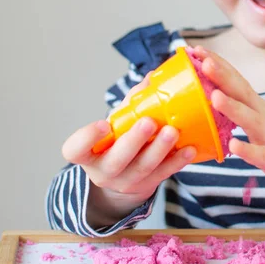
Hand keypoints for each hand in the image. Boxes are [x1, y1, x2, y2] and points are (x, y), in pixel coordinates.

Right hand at [61, 74, 196, 225]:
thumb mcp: (116, 122)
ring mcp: (125, 182)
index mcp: (87, 154)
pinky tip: (189, 149)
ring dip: (160, 149)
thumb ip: (131, 102)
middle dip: (134, 141)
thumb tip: (152, 77)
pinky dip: (177, 161)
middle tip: (149, 122)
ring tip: (173, 132)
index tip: (103, 123)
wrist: (123, 175)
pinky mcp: (147, 185)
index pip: (76, 149)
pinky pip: (163, 174)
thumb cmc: (117, 139)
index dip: (87, 138)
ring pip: (143, 168)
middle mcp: (103, 171)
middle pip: (116, 159)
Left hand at [193, 47, 264, 197]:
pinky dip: (248, 149)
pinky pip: (261, 154)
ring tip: (214, 97)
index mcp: (257, 105)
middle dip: (222, 76)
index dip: (218, 64)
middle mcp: (263, 115)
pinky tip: (233, 144)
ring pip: (251, 120)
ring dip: (233, 108)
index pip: (236, 80)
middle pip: (242, 92)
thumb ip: (242, 107)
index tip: (196, 49)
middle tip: (203, 60)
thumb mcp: (263, 117)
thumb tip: (214, 94)